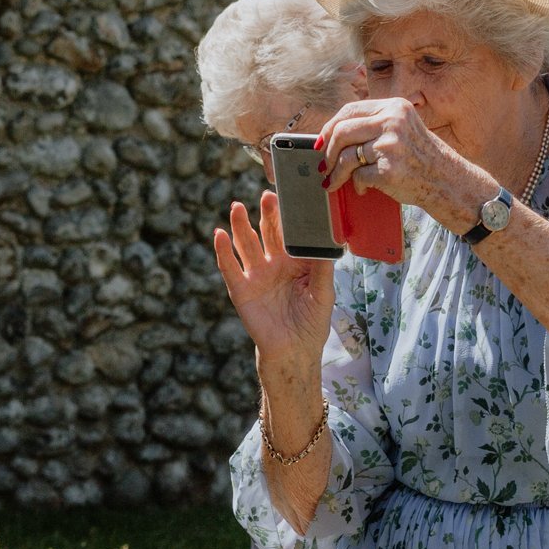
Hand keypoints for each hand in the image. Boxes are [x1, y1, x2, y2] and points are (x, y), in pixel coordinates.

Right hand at [213, 192, 334, 378]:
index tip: (290, 198)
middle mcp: (274, 264)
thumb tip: (329, 242)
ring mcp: (256, 275)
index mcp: (295, 262)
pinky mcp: (241, 290)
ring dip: (240, 225)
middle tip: (267, 196)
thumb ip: (323, 268)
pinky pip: (230, 267)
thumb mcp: (324, 293)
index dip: (288, 217)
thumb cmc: (312, 323)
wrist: (294, 352)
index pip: (290, 233)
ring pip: (246, 244)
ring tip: (237, 207)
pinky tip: (219, 235)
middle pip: (267, 233)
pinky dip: (223, 251)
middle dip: (267, 215)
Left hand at [317, 97, 489, 225]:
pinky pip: (358, 177)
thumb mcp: (402, 129)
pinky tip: (364, 189)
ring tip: (334, 182)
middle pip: (342, 132)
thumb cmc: (421, 157)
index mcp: (394, 107)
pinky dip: (357, 186)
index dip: (329, 127)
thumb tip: (331, 136)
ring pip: (346, 157)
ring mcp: (391, 146)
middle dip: (328, 152)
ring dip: (336, 174)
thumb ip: (373, 126)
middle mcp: (392, 122)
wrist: (447, 181)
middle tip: (325, 166)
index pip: (349, 111)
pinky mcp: (388, 170)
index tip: (321, 142)